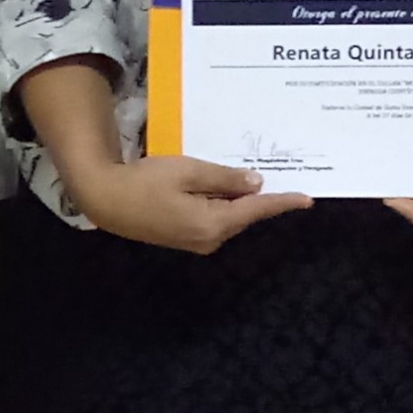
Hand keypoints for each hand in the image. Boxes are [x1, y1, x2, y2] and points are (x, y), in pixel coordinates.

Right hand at [71, 154, 312, 254]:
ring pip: (228, 216)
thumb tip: (255, 183)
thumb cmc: (145, 182)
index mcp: (213, 223)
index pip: (256, 210)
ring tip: (244, 174)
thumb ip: (224, 178)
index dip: (282, 202)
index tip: (307, 198)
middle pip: (243, 214)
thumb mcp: (188, 171)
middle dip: (258, 196)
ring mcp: (196, 241)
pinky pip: (213, 218)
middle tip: (276, 171)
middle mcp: (209, 239)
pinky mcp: (184, 237)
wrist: (105, 200)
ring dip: (236, 197)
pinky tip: (218, 185)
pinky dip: (220, 203)